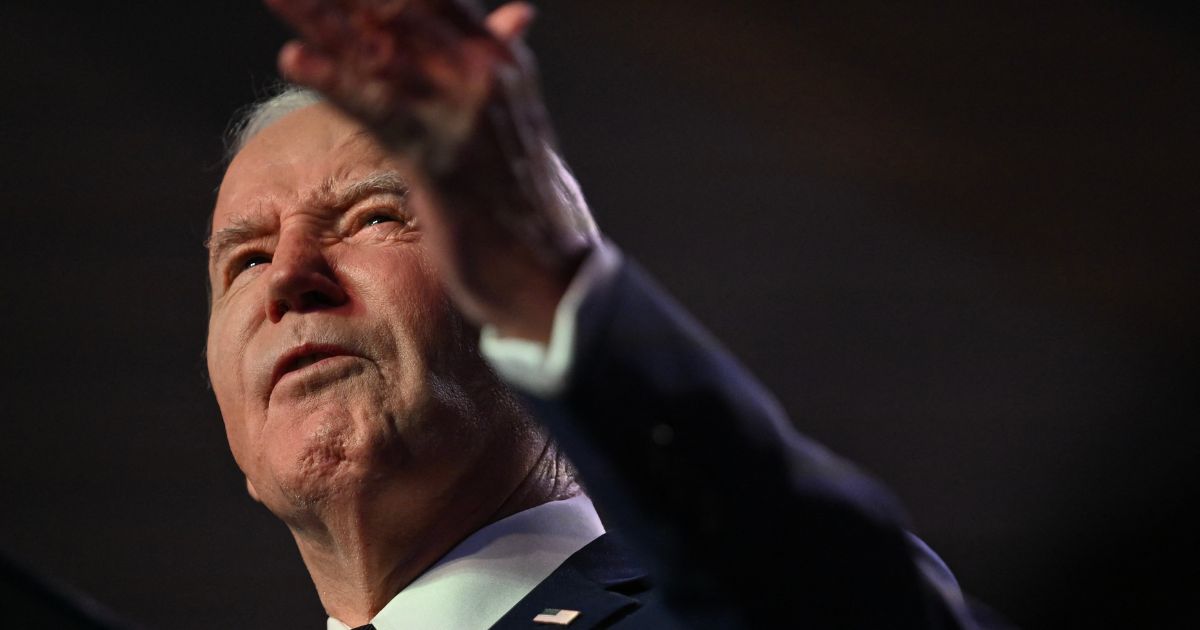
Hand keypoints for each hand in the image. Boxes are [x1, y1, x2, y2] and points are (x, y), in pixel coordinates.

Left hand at [265, 0, 594, 340]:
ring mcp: (463, 115)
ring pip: (380, 55)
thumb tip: (515, 12)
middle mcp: (485, 75)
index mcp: (501, 60)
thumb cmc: (526, 198)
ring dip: (320, 20)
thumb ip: (500, 61)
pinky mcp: (439, 160)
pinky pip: (376, 111)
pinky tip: (293, 60)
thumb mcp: (517, 119)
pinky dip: (333, 83)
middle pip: (400, 14)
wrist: (549, 269)